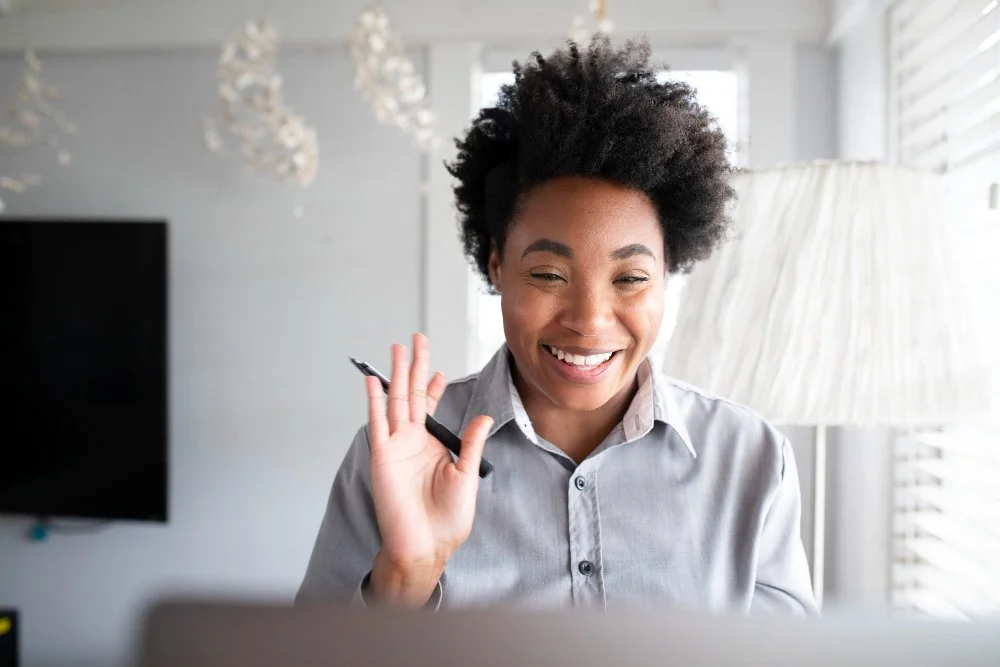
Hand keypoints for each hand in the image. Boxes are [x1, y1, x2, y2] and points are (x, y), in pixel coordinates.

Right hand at [366, 333, 492, 605]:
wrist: (426, 546)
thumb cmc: (446, 519)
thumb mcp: (467, 475)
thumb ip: (471, 444)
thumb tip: (483, 416)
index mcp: (432, 445)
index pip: (431, 408)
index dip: (433, 386)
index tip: (437, 369)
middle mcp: (412, 442)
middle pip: (412, 395)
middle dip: (414, 366)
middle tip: (416, 339)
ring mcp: (396, 447)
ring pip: (395, 401)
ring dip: (395, 374)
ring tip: (397, 349)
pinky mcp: (383, 456)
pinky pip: (377, 423)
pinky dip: (374, 401)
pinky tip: (374, 381)